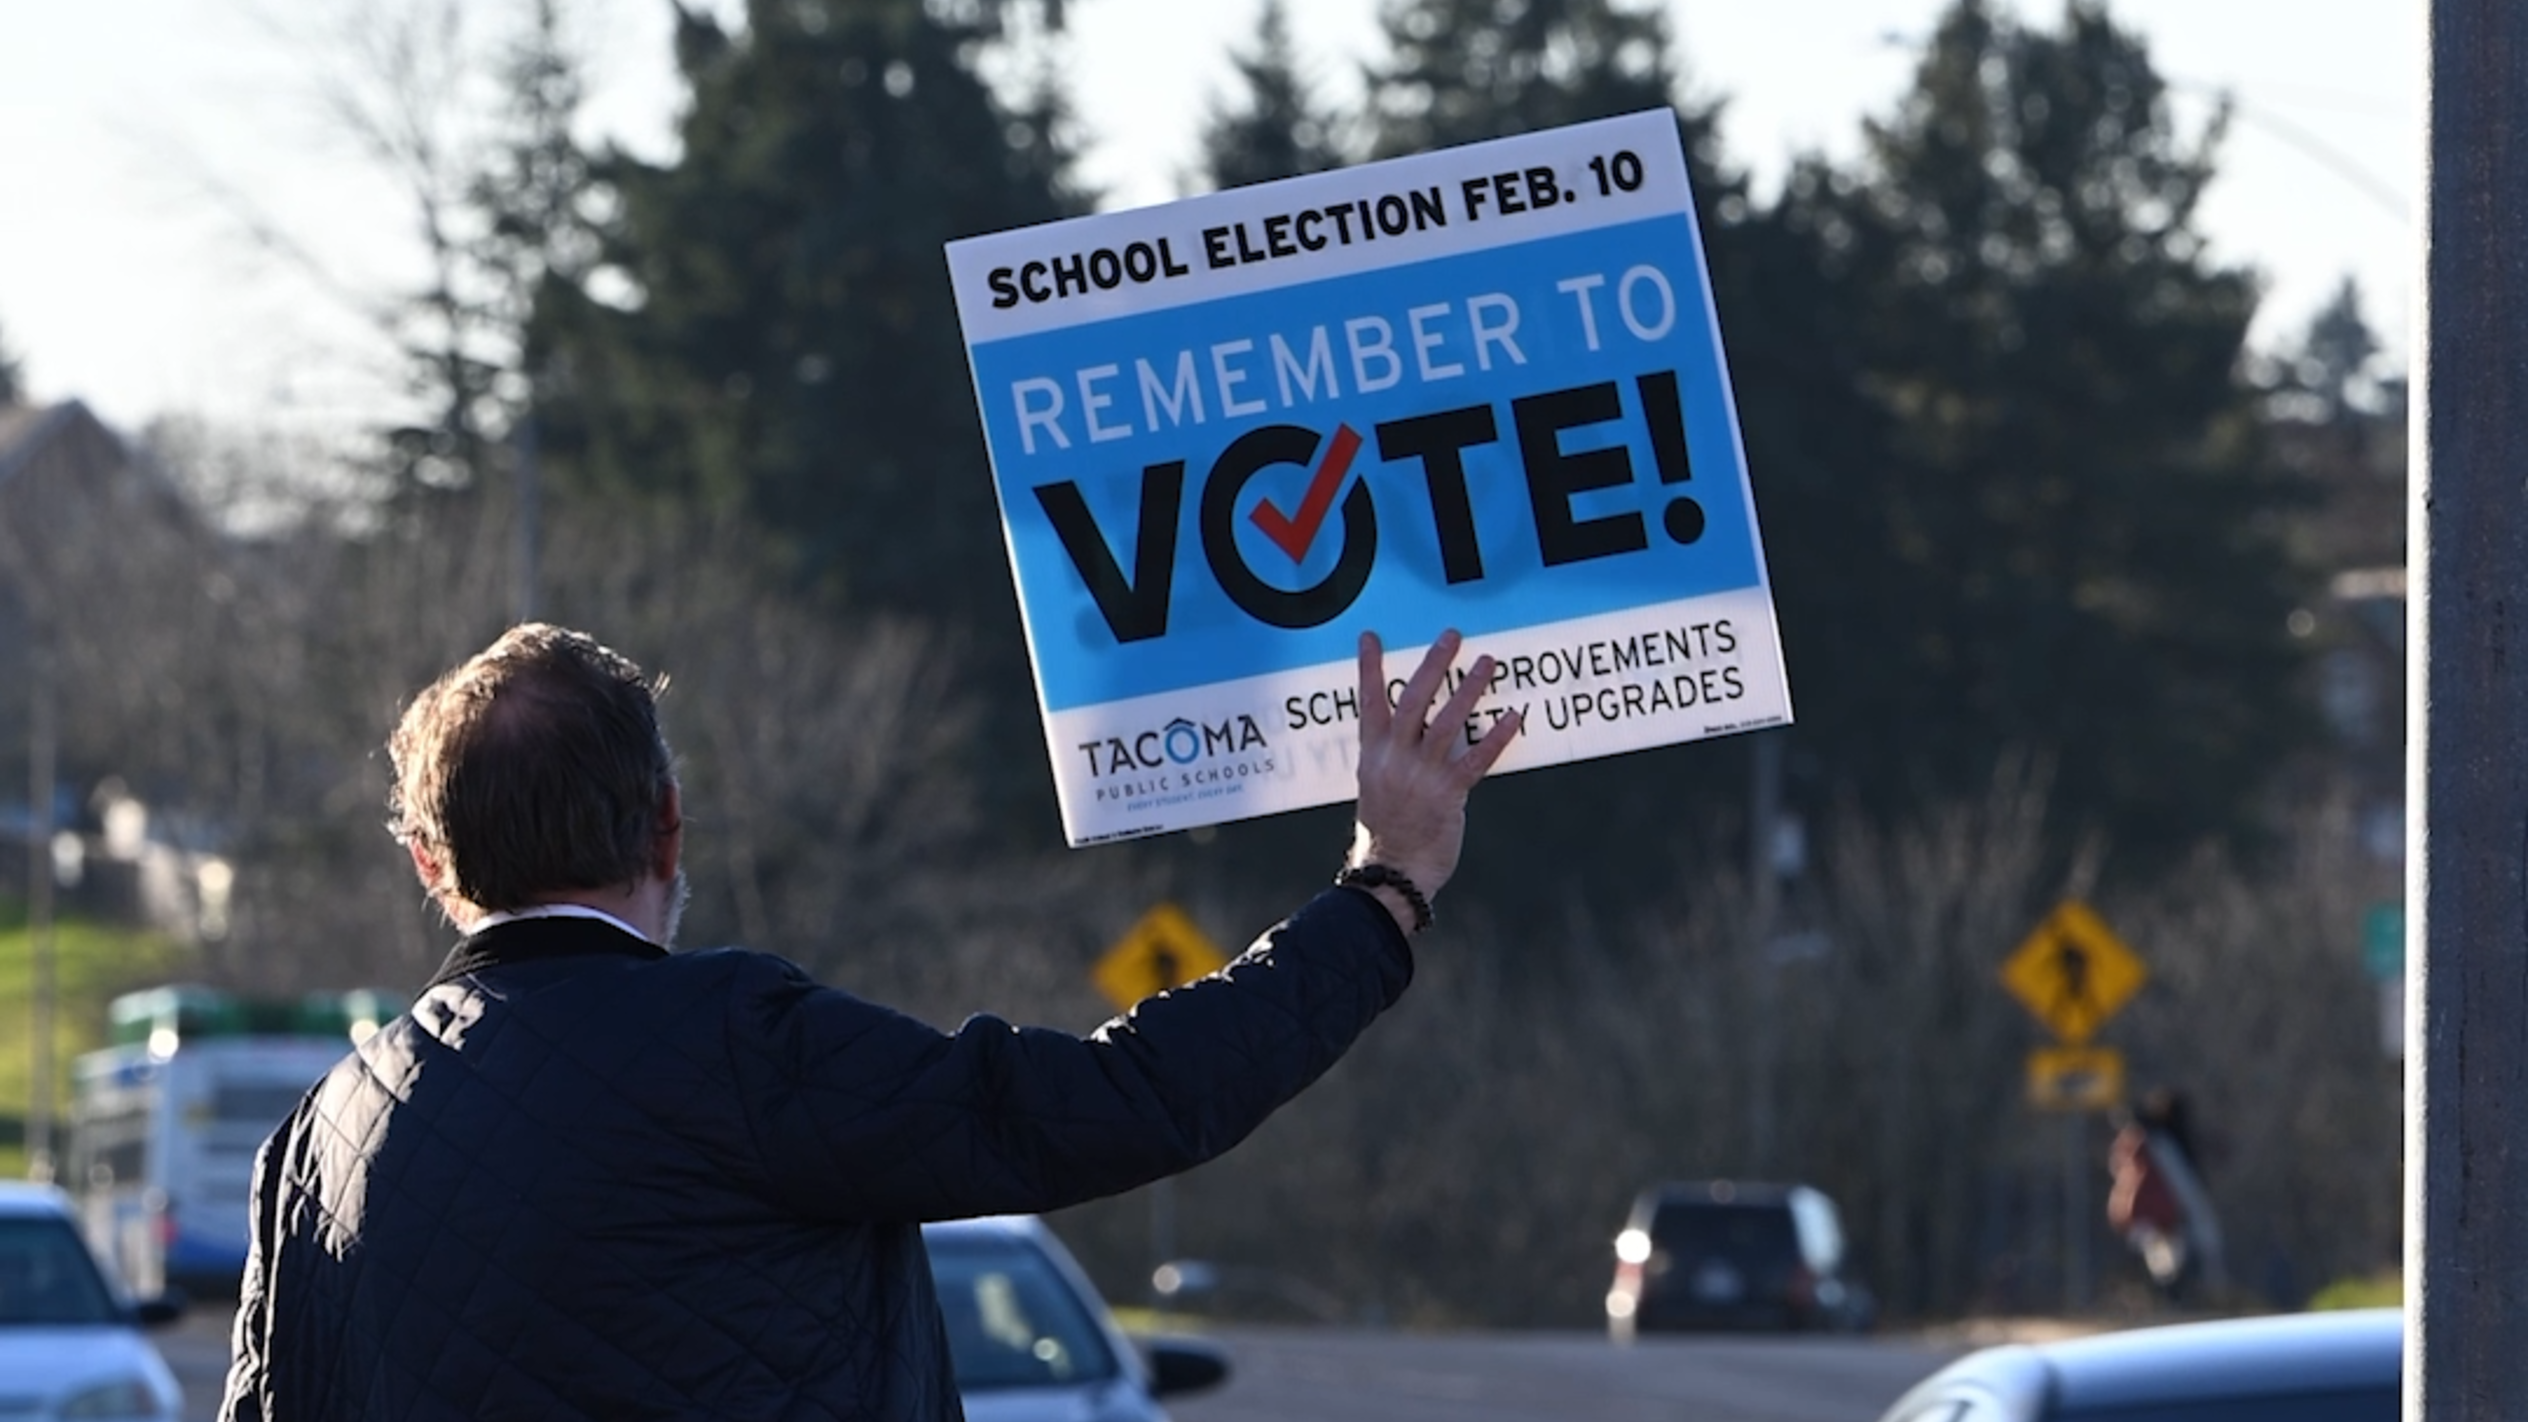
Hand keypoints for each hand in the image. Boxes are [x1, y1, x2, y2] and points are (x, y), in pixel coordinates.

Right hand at [1348, 629, 1522, 932]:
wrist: (1394, 872)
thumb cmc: (1389, 831)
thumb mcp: (1378, 785)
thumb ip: (1396, 753)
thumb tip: (1421, 727)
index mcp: (1373, 755)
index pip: (1368, 702)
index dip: (1368, 669)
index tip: (1370, 637)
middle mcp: (1394, 759)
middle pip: (1413, 701)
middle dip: (1433, 665)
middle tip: (1452, 637)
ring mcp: (1420, 776)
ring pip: (1447, 723)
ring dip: (1470, 689)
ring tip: (1489, 662)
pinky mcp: (1448, 795)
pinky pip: (1476, 760)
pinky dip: (1496, 737)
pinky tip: (1513, 717)